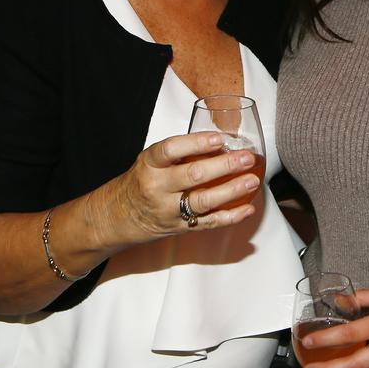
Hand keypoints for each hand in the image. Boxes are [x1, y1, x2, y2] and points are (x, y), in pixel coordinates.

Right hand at [99, 131, 260, 246]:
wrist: (116, 217)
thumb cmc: (141, 181)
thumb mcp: (151, 161)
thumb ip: (180, 153)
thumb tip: (223, 142)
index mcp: (149, 165)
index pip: (170, 150)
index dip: (196, 144)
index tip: (219, 139)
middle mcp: (157, 188)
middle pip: (192, 176)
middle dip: (224, 166)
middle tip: (246, 158)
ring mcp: (168, 211)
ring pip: (203, 202)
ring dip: (231, 191)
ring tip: (252, 180)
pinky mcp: (179, 228)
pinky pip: (208, 224)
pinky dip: (231, 217)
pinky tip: (248, 208)